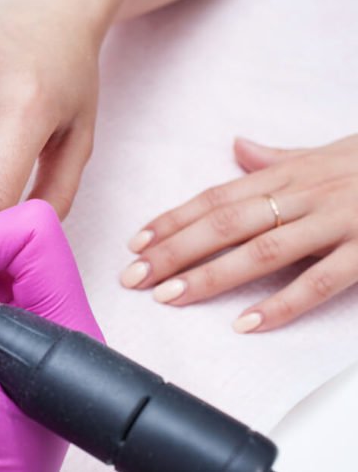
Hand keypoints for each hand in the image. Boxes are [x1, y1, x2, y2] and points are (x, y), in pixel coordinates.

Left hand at [120, 135, 357, 332]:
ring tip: (172, 296)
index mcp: (288, 174)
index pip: (216, 198)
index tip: (137, 243)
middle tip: (135, 276)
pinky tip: (246, 324)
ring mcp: (337, 221)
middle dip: (175, 250)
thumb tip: (237, 148)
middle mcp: (304, 195)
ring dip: (212, 275)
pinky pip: (321, 280)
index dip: (173, 220)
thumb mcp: (325, 152)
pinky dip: (282, 303)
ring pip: (262, 250)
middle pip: (226, 223)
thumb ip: (277, 157)